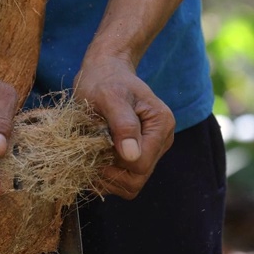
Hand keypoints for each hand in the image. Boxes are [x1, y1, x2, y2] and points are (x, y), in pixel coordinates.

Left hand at [74, 51, 174, 199]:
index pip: (140, 166)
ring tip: (93, 155)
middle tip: (90, 156)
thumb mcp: (109, 97)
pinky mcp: (141, 152)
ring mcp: (153, 148)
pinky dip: (108, 175)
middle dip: (111, 174)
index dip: (114, 166)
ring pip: (132, 183)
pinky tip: (96, 158)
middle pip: (137, 179)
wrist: (105, 70)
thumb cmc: (104, 80)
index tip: (94, 150)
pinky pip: (126, 177)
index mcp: (161, 125)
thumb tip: (132, 156)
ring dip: (108, 176)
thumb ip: (123, 125)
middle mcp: (162, 139)